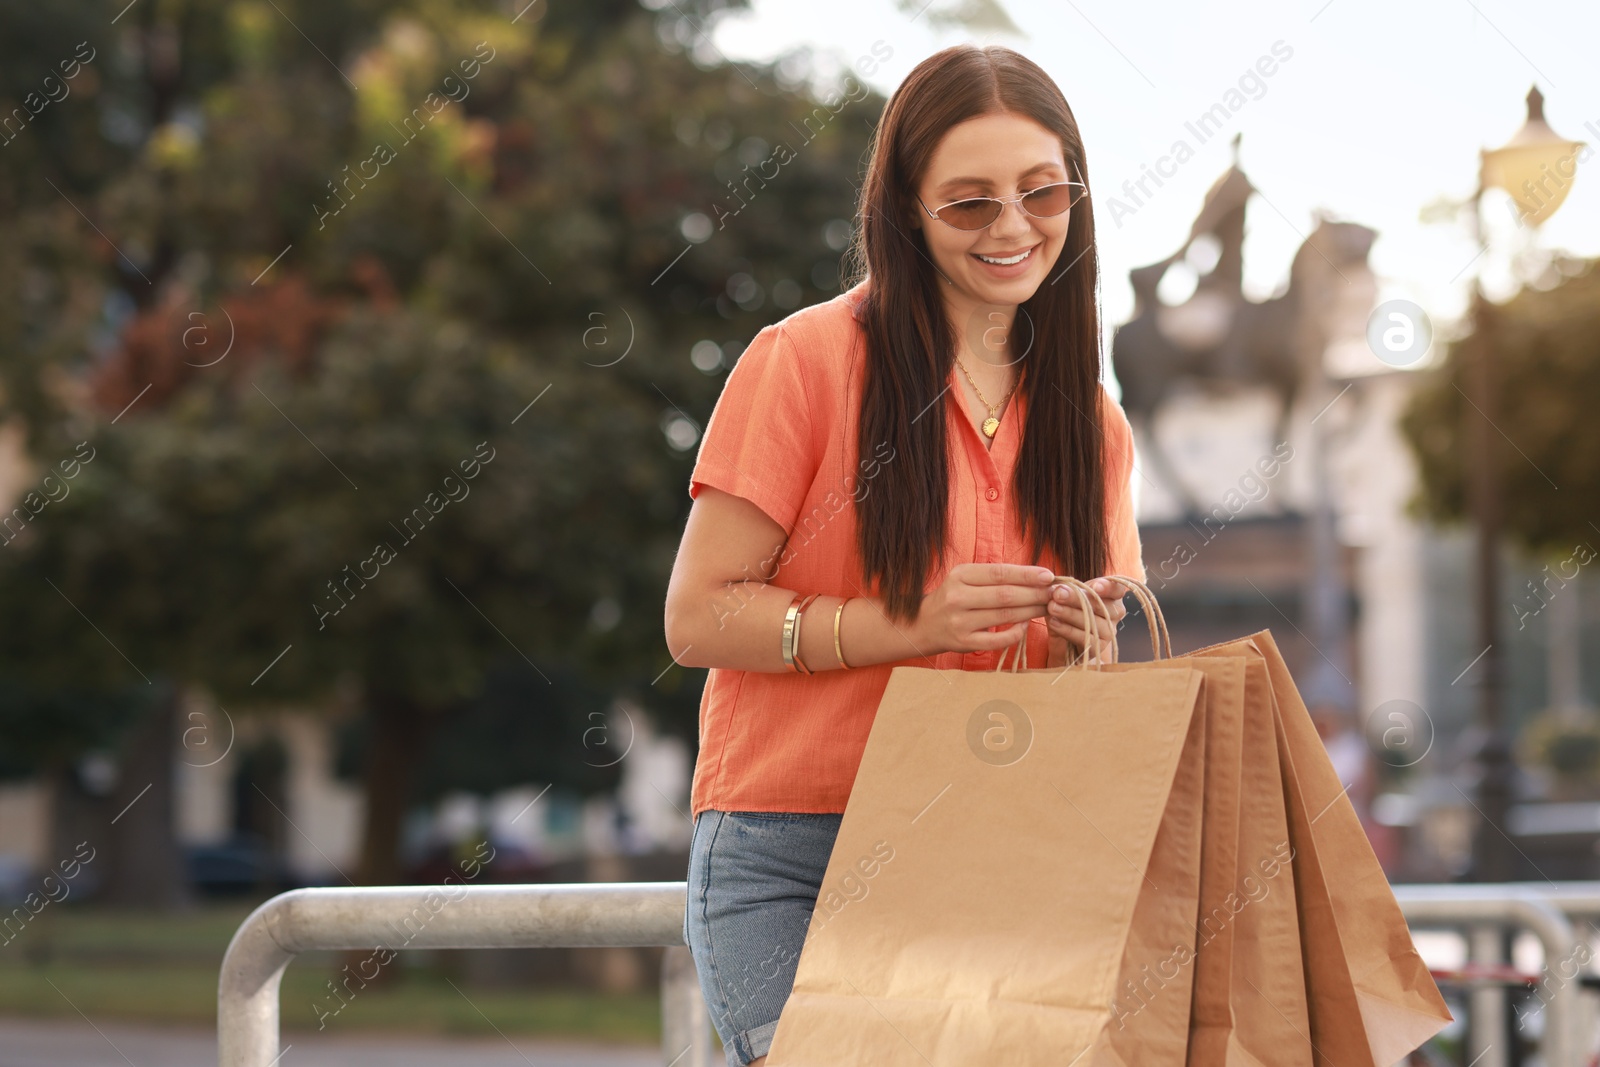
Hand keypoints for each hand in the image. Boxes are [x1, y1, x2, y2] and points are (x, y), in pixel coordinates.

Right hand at [910, 562, 1056, 655]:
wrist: (923, 624)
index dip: (1026, 574)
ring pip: (1005, 615)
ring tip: (1047, 607)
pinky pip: (998, 640)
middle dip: (1035, 593)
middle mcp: (958, 597)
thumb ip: (994, 577)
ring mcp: (960, 622)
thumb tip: (1035, 577)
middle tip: (1054, 593)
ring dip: (1031, 611)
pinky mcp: (964, 642)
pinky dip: (1016, 633)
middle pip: (1006, 595)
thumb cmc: (953, 598)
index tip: (1048, 576)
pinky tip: (1025, 625)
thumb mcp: (965, 579)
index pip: (999, 573)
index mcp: (960, 576)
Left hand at [1045, 577, 1127, 667]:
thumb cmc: (1069, 609)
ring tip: (1052, 607)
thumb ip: (1065, 590)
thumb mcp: (1068, 596)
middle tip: (1057, 594)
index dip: (1108, 587)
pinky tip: (1053, 622)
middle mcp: (1115, 613)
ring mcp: (1109, 630)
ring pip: (1091, 621)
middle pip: (1099, 604)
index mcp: (1112, 595)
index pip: (1116, 588)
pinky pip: (1085, 637)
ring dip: (1069, 613)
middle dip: (1076, 598)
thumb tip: (1056, 588)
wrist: (1065, 641)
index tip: (1094, 587)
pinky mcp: (1099, 646)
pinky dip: (1067, 629)